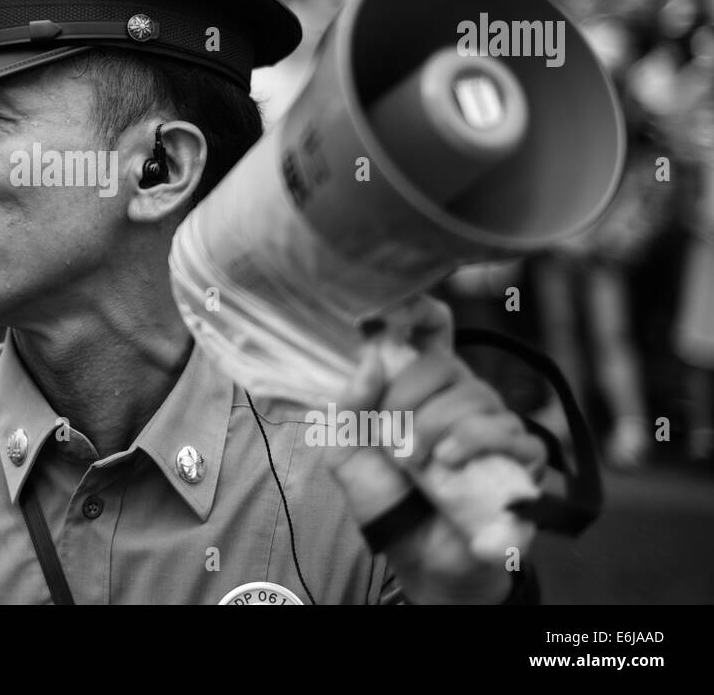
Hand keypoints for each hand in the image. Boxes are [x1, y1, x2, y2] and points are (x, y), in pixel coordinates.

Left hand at [325, 296, 546, 603]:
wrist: (417, 557)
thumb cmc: (385, 501)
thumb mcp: (347, 454)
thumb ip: (352, 407)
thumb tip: (371, 355)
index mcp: (421, 389)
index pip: (432, 334)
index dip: (423, 314)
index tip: (403, 311)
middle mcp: (462, 400)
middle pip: (449, 366)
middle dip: (412, 401)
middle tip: (395, 442)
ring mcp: (495, 427)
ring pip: (479, 398)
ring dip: (439, 430)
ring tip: (420, 465)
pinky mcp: (521, 462)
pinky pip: (515, 435)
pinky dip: (477, 445)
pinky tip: (453, 465)